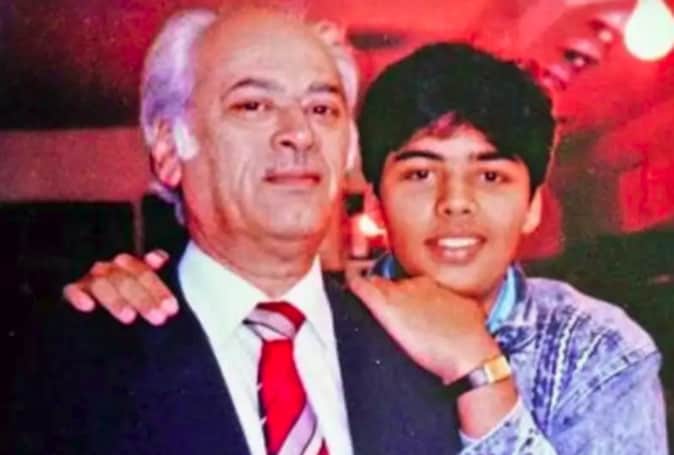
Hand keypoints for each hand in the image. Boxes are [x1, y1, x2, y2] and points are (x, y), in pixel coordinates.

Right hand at [62, 249, 177, 325]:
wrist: (101, 326)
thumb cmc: (133, 306)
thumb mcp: (148, 295)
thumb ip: (156, 277)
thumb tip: (159, 257)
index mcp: (132, 266)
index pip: (145, 272)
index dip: (159, 290)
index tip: (171, 309)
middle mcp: (112, 268)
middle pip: (127, 279)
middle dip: (144, 299)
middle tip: (158, 318)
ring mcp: (91, 278)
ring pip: (102, 284)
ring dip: (116, 300)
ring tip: (130, 318)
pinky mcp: (73, 291)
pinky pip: (72, 290)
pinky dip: (78, 296)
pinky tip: (88, 306)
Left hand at [346, 270, 500, 383]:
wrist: (468, 351)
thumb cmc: (472, 338)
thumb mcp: (467, 312)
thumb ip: (455, 305)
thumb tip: (456, 310)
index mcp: (432, 284)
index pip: (406, 281)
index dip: (398, 291)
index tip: (396, 300)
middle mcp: (413, 284)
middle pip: (389, 281)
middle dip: (382, 290)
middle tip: (377, 302)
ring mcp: (398, 293)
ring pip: (373, 282)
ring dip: (366, 287)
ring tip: (355, 292)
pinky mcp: (386, 307)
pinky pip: (360, 286)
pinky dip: (351, 282)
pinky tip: (346, 282)